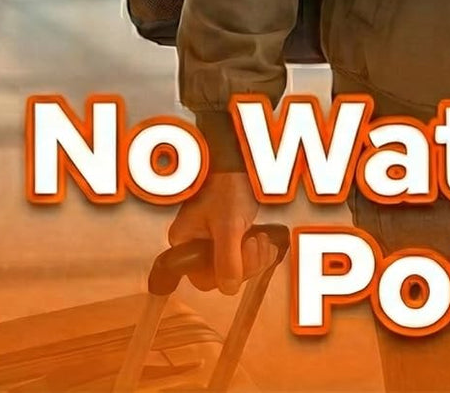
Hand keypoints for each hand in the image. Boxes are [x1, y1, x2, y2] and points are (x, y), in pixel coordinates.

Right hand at [166, 171, 270, 294]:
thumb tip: (229, 290)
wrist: (243, 161)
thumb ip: (227, 259)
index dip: (226, 273)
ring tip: (261, 238)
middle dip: (246, 263)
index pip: (202, 278)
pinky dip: (259, 252)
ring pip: (237, 266)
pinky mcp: (232, 235)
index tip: (242, 253)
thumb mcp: (228, 225)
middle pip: (222, 274)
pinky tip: (265, 240)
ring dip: (255, 257)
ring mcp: (214, 240)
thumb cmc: (228, 184)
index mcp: (184, 242)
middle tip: (256, 243)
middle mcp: (196, 244)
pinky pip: (245, 256)